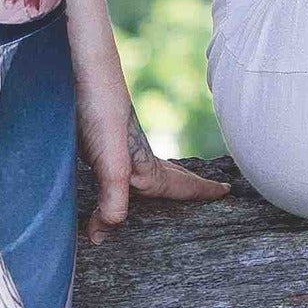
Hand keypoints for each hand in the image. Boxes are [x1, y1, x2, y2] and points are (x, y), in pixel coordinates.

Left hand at [72, 16, 229, 235]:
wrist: (82, 71)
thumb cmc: (100, 110)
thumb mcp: (110, 164)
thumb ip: (113, 200)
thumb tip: (103, 236)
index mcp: (144, 166)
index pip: (179, 184)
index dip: (201, 191)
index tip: (226, 191)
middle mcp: (134, 157)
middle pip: (170, 175)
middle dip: (189, 185)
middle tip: (211, 189)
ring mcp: (117, 147)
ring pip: (147, 168)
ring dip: (163, 177)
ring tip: (172, 182)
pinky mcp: (95, 139)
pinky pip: (121, 164)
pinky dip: (128, 172)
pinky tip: (118, 168)